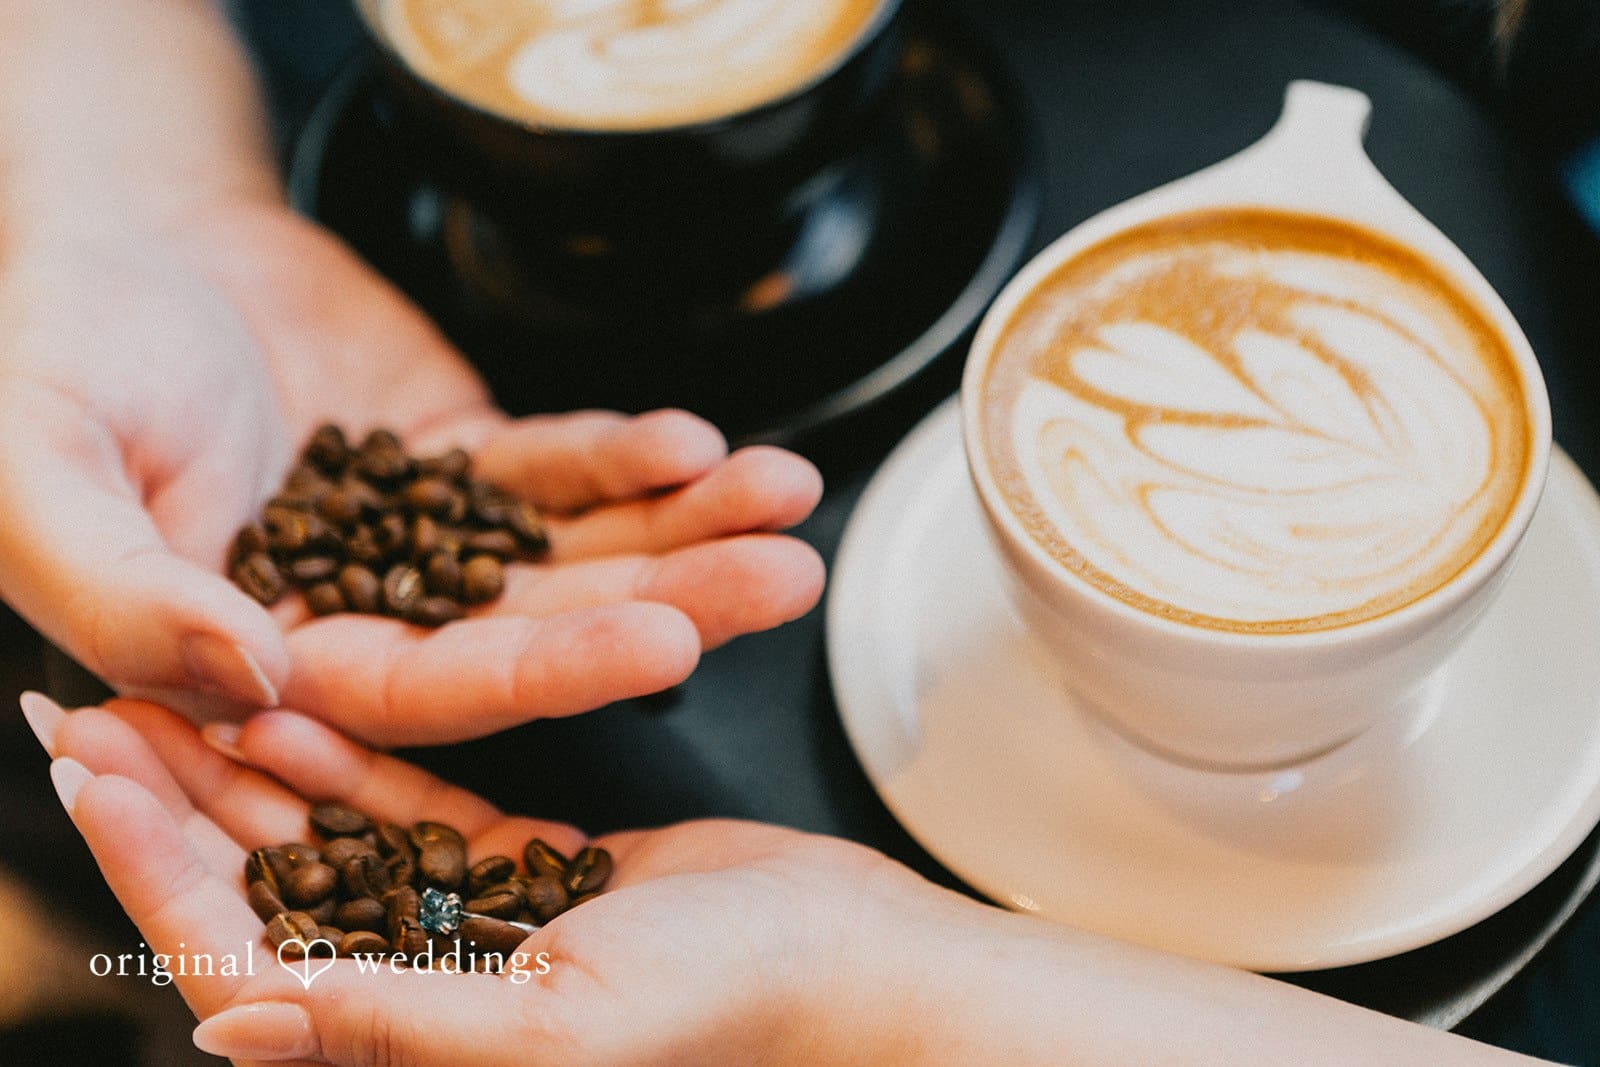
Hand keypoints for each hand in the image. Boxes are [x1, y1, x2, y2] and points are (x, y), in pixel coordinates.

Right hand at [0, 201, 822, 742]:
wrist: (132, 234)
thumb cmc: (61, 348)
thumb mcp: (41, 471)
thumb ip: (124, 588)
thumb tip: (247, 674)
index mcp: (269, 663)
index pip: (425, 691)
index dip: (545, 669)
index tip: (663, 641)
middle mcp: (364, 617)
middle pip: (537, 631)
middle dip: (665, 603)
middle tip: (783, 578)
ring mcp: (426, 542)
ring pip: (572, 554)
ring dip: (685, 530)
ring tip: (787, 498)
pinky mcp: (467, 464)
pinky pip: (560, 468)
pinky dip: (629, 457)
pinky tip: (700, 442)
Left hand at [26, 693, 1544, 1066]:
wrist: (842, 959)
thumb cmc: (724, 1007)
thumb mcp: (555, 1020)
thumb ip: (400, 1018)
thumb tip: (237, 1023)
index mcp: (400, 1033)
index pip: (232, 947)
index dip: (147, 860)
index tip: (86, 766)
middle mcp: (409, 979)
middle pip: (256, 879)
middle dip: (170, 791)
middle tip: (84, 700)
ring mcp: (457, 919)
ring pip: (323, 827)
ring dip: (247, 753)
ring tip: (170, 677)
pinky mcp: (512, 867)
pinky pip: (406, 797)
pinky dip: (353, 742)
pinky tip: (301, 678)